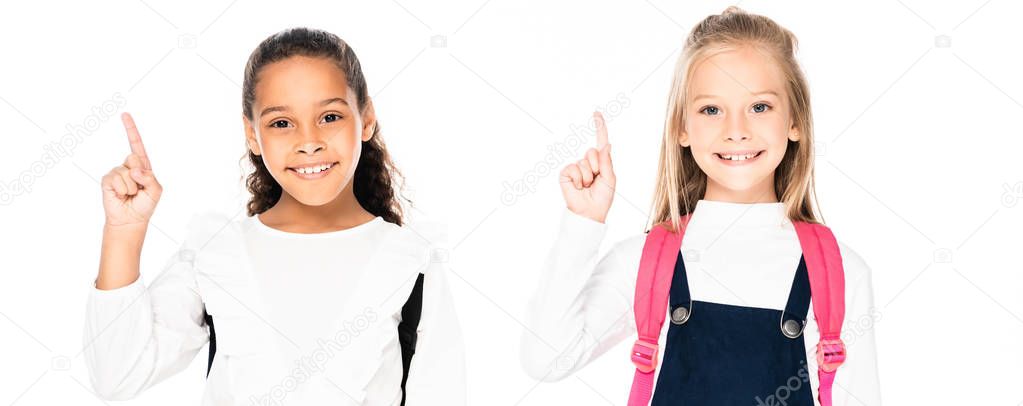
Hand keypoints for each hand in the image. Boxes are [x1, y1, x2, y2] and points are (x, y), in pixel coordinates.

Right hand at [101, 113, 161, 227]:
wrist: (131, 219)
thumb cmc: (145, 205)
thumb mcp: (156, 191)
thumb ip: (150, 178)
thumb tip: (134, 170)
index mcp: (142, 166)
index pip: (136, 144)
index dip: (131, 129)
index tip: (125, 114)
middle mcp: (128, 166)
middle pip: (134, 157)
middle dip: (139, 175)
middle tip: (138, 189)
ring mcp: (117, 172)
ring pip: (126, 172)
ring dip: (131, 187)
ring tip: (130, 194)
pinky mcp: (107, 180)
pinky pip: (116, 180)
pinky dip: (122, 190)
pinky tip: (121, 195)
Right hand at [559, 112, 614, 222]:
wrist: (590, 212)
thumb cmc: (602, 197)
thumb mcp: (610, 178)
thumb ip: (607, 161)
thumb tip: (607, 144)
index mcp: (601, 162)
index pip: (600, 141)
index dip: (599, 127)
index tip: (596, 113)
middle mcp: (588, 162)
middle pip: (593, 151)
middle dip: (597, 167)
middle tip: (595, 180)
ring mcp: (576, 167)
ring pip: (584, 162)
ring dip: (588, 177)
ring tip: (587, 186)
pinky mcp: (566, 173)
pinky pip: (573, 168)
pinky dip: (578, 179)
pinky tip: (578, 187)